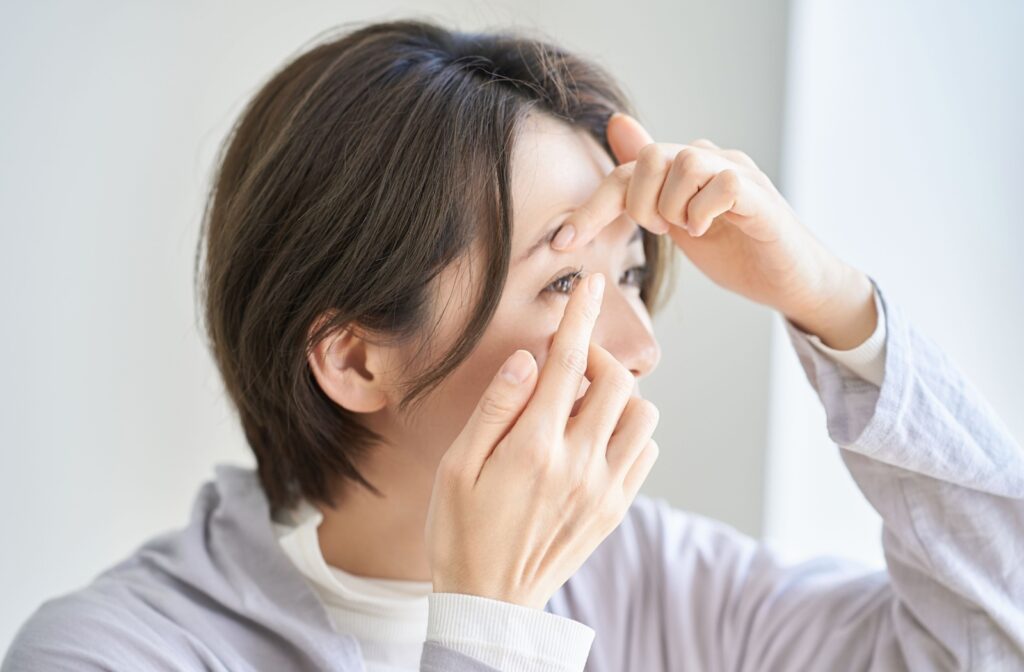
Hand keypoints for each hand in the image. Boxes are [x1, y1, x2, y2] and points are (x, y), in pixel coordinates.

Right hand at [424, 272, 659, 609]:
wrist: (490, 603)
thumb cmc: (460, 532)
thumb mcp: (456, 468)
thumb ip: (495, 409)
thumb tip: (527, 359)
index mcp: (534, 449)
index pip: (568, 364)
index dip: (580, 316)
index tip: (591, 284)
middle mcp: (579, 465)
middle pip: (616, 382)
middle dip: (596, 354)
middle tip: (567, 361)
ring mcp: (604, 489)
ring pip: (643, 415)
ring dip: (618, 395)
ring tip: (582, 403)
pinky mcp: (615, 509)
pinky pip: (644, 452)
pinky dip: (629, 432)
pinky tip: (594, 438)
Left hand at [552, 113, 876, 348]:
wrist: (790, 282)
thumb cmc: (736, 253)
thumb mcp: (678, 222)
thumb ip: (647, 184)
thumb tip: (617, 127)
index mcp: (683, 169)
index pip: (623, 171)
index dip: (589, 207)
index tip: (561, 244)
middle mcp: (709, 159)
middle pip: (649, 157)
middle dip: (640, 204)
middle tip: (660, 231)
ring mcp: (736, 172)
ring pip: (685, 162)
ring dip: (674, 205)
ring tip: (688, 229)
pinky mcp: (759, 194)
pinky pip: (722, 182)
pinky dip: (705, 210)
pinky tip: (709, 229)